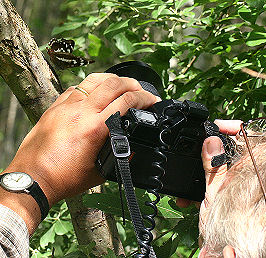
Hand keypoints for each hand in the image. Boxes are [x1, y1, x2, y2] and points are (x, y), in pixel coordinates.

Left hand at [4, 73, 158, 205]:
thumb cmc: (63, 178)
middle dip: (133, 84)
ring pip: (94, 80)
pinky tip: (95, 91)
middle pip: (113, 84)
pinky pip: (76, 88)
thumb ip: (119, 159)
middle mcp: (81, 112)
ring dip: (112, 79)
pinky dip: (91, 86)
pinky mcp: (55, 107)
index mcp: (95, 128)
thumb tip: (131, 150)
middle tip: (141, 90)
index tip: (152, 100)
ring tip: (121, 84)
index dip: (145, 98)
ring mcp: (66, 106)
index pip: (127, 101)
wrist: (33, 178)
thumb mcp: (99, 172)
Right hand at [175, 120, 241, 241]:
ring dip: (198, 166)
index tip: (216, 126)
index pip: (244, 137)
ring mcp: (228, 179)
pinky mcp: (218, 187)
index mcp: (242, 170)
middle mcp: (239, 172)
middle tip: (194, 147)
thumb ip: (213, 166)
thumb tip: (212, 141)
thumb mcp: (213, 192)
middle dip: (207, 147)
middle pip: (225, 147)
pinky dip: (197, 179)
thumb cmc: (222, 224)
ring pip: (214, 161)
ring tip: (186, 173)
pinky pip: (208, 175)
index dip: (231, 127)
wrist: (216, 247)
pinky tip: (187, 191)